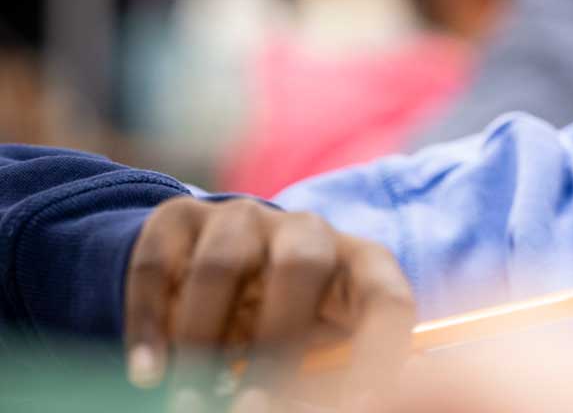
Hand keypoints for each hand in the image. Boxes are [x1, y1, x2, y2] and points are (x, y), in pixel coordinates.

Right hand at [122, 196, 415, 407]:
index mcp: (360, 264)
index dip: (377, 354)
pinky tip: (147, 374)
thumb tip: (337, 411)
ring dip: (201, 341)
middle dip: (276, 343)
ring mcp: (241, 218)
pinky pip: (157, 265)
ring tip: (189, 400)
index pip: (387, 298)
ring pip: (220, 266)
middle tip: (251, 407)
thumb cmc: (287, 325)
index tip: (357, 407)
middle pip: (301, 267)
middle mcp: (307, 230)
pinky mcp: (179, 218)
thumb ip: (327, 381)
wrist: (214, 267)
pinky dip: (148, 324)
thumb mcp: (316, 349)